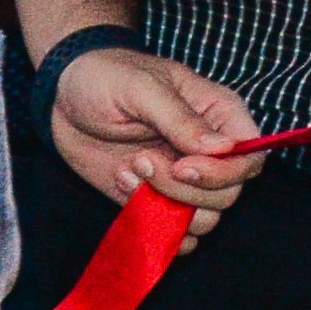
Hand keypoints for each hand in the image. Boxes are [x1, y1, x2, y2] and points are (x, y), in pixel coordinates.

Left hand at [51, 45, 268, 243]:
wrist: (61, 98)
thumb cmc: (106, 78)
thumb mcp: (142, 88)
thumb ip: (181, 119)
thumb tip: (224, 148)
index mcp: (218, 115)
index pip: (250, 157)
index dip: (223, 171)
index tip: (181, 166)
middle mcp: (207, 151)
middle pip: (227, 193)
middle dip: (183, 190)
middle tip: (142, 160)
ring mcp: (181, 178)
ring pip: (204, 217)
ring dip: (166, 208)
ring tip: (129, 173)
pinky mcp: (154, 198)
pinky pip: (174, 232)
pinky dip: (154, 228)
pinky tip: (127, 195)